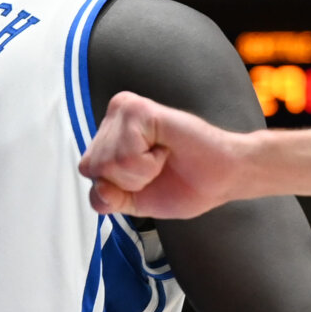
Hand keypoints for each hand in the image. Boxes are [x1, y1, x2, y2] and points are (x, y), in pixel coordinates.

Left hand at [78, 92, 245, 218]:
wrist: (222, 177)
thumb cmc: (187, 184)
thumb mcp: (135, 202)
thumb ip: (108, 200)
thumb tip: (99, 187)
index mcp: (108, 138)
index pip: (88, 173)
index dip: (118, 189)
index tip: (148, 178)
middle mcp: (113, 119)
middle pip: (92, 167)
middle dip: (128, 182)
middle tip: (157, 168)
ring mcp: (125, 111)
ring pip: (107, 162)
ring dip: (141, 173)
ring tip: (162, 158)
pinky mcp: (139, 109)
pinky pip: (125, 154)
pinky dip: (148, 164)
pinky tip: (165, 150)